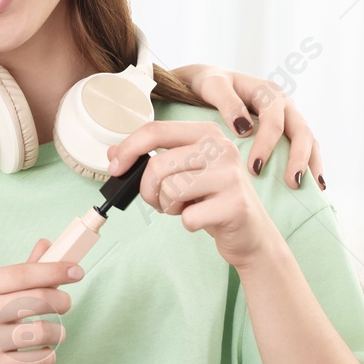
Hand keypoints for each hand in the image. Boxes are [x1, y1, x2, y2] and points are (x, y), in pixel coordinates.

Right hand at [0, 242, 80, 363]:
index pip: (23, 273)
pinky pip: (39, 359)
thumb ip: (19, 274)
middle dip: (61, 301)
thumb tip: (47, 245)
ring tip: (54, 333)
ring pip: (42, 331)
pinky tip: (42, 352)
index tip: (77, 271)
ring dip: (58, 332)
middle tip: (65, 305)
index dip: (55, 270)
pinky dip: (48, 355)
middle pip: (37, 299)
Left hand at [107, 121, 281, 269]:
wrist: (251, 233)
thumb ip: (150, 159)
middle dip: (148, 190)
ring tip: (185, 206)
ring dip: (168, 206)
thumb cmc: (211, 199)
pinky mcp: (235, 205)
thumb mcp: (182, 173)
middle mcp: (222, 148)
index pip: (156, 130)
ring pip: (169, 190)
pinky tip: (203, 218)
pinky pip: (188, 217)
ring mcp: (230, 176)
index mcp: (207, 133)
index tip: (115, 168)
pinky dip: (187, 223)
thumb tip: (113, 153)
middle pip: (157, 165)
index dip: (128, 149)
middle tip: (160, 200)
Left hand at [169, 63, 324, 191]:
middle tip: (290, 183)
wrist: (209, 83)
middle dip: (298, 158)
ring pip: (309, 140)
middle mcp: (284, 104)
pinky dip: (312, 164)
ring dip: (310, 164)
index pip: (273, 121)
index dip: (267, 144)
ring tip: (307, 187)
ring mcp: (289, 117)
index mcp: (268, 92)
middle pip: (301, 131)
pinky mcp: (289, 130)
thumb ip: (227, 102)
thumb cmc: (209, 85)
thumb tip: (244, 128)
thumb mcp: (213, 86)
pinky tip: (314, 185)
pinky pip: (306, 147)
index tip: (255, 168)